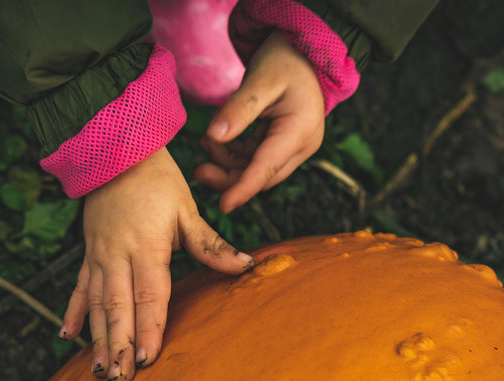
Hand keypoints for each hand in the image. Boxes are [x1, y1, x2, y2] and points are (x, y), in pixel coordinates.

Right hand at [60, 147, 253, 380]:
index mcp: (146, 246)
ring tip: (98, 370)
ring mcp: (99, 257)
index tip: (146, 358)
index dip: (148, 328)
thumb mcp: (186, 209)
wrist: (114, 150)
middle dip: (119, 345)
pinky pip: (79, 288)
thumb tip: (246, 266)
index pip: (149, 295)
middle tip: (119, 379)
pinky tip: (68, 336)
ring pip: (97, 304)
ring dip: (97, 339)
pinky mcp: (89, 254)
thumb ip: (211, 244)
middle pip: (119, 308)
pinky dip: (73, 313)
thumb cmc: (157, 179)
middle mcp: (118, 256)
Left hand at [195, 30, 325, 213]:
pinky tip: (216, 139)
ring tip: (206, 141)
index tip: (223, 206)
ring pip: (255, 169)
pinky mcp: (281, 144)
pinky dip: (233, 154)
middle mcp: (300, 145)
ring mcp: (292, 146)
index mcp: (299, 131)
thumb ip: (237, 109)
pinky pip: (254, 159)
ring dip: (228, 163)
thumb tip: (214, 136)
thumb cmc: (285, 60)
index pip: (267, 168)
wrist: (304, 51)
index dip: (243, 188)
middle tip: (198, 170)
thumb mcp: (260, 80)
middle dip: (229, 177)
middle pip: (261, 175)